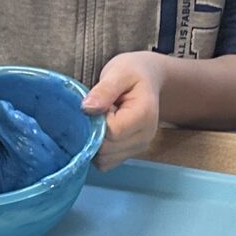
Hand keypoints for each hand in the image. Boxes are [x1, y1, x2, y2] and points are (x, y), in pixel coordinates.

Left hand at [83, 51, 166, 166]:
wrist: (148, 78)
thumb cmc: (133, 72)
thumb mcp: (118, 72)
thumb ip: (104, 90)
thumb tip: (87, 108)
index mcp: (144, 116)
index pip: (111, 133)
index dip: (96, 121)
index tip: (96, 105)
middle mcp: (145, 136)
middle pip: (107, 149)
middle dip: (94, 132)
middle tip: (97, 112)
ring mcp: (139, 147)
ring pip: (105, 159)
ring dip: (95, 142)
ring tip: (101, 120)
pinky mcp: (130, 153)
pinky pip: (106, 162)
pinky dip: (98, 150)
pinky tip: (101, 131)